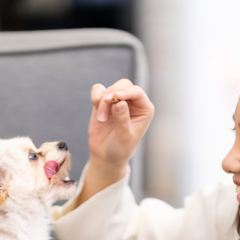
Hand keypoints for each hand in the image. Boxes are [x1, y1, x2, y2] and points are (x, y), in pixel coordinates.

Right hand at [78, 80, 153, 204]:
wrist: (105, 155)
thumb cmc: (120, 148)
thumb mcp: (124, 137)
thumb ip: (123, 120)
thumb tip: (120, 102)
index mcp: (144, 109)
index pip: (137, 92)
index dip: (127, 92)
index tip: (116, 97)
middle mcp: (133, 102)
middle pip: (124, 85)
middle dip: (112, 94)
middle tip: (105, 105)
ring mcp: (118, 101)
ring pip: (110, 88)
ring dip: (103, 101)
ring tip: (101, 119)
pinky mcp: (104, 102)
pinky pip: (98, 90)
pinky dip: (95, 96)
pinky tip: (97, 111)